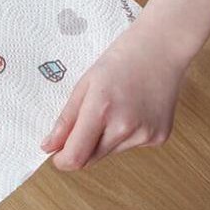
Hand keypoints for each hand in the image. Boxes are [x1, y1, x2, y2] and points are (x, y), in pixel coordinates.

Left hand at [41, 22, 188, 169]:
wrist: (161, 49)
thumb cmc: (119, 61)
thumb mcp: (84, 85)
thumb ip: (66, 119)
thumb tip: (49, 146)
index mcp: (101, 110)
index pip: (77, 157)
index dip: (63, 161)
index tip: (56, 154)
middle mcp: (125, 127)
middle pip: (92, 159)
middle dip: (81, 148)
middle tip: (84, 121)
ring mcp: (145, 135)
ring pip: (110, 153)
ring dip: (102, 140)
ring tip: (113, 109)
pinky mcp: (159, 138)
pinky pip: (130, 146)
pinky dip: (123, 136)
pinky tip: (131, 111)